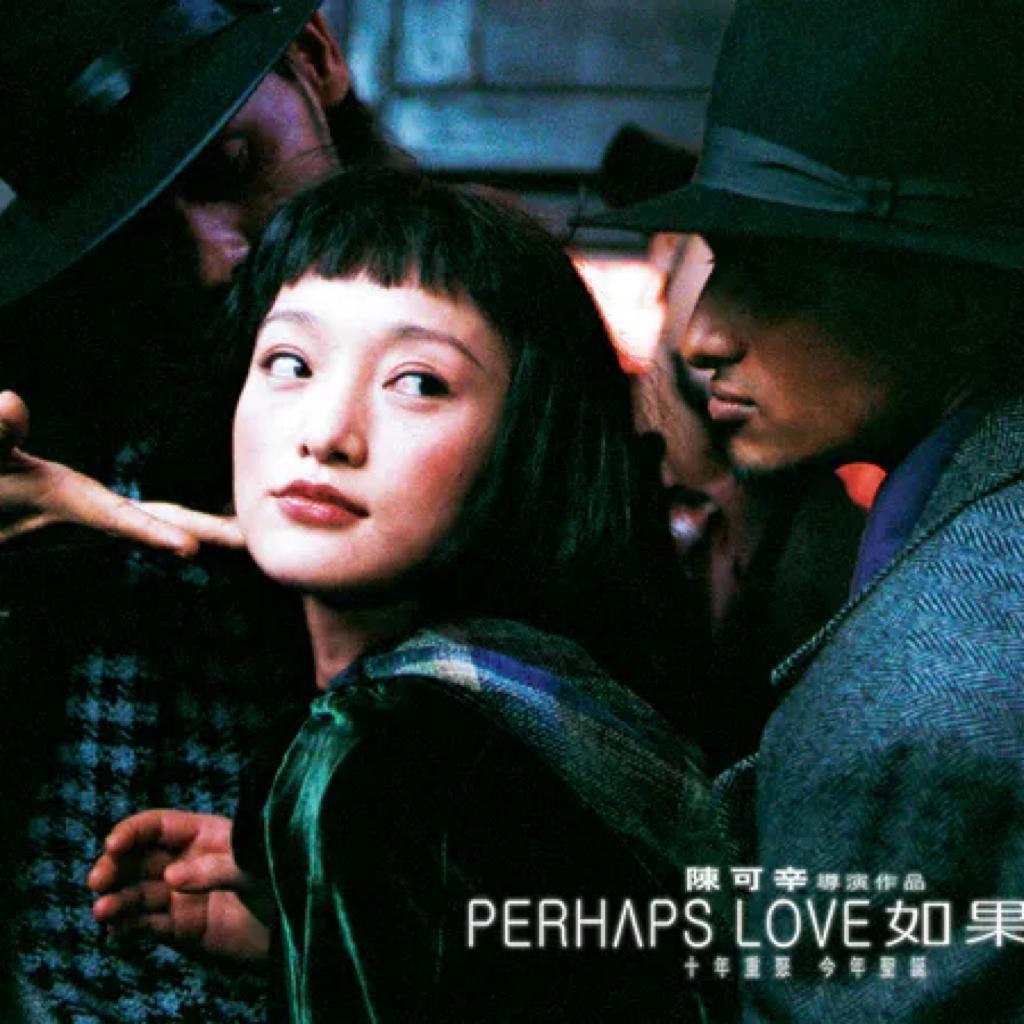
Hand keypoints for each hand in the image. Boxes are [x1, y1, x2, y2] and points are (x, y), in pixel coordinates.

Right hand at [0, 390, 242, 553]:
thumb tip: (11, 402)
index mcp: (70, 501)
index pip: (119, 518)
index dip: (154, 532)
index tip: (191, 548)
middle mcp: (92, 513)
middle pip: (158, 523)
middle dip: (203, 533)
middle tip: (251, 540)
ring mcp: (97, 514)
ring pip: (159, 521)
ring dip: (202, 527)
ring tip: (248, 532)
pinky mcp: (96, 509)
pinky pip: (149, 516)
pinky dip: (179, 519)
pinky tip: (209, 520)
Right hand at [89, 809, 271, 959]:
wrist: (297, 923)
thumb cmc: (282, 878)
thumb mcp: (255, 864)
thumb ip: (215, 869)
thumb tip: (172, 877)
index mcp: (203, 834)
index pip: (157, 826)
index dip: (131, 832)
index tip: (113, 845)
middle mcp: (185, 862)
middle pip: (137, 860)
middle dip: (114, 867)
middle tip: (99, 881)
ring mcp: (181, 896)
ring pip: (137, 894)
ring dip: (117, 901)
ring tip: (103, 911)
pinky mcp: (181, 928)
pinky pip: (147, 926)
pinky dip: (129, 928)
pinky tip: (116, 932)